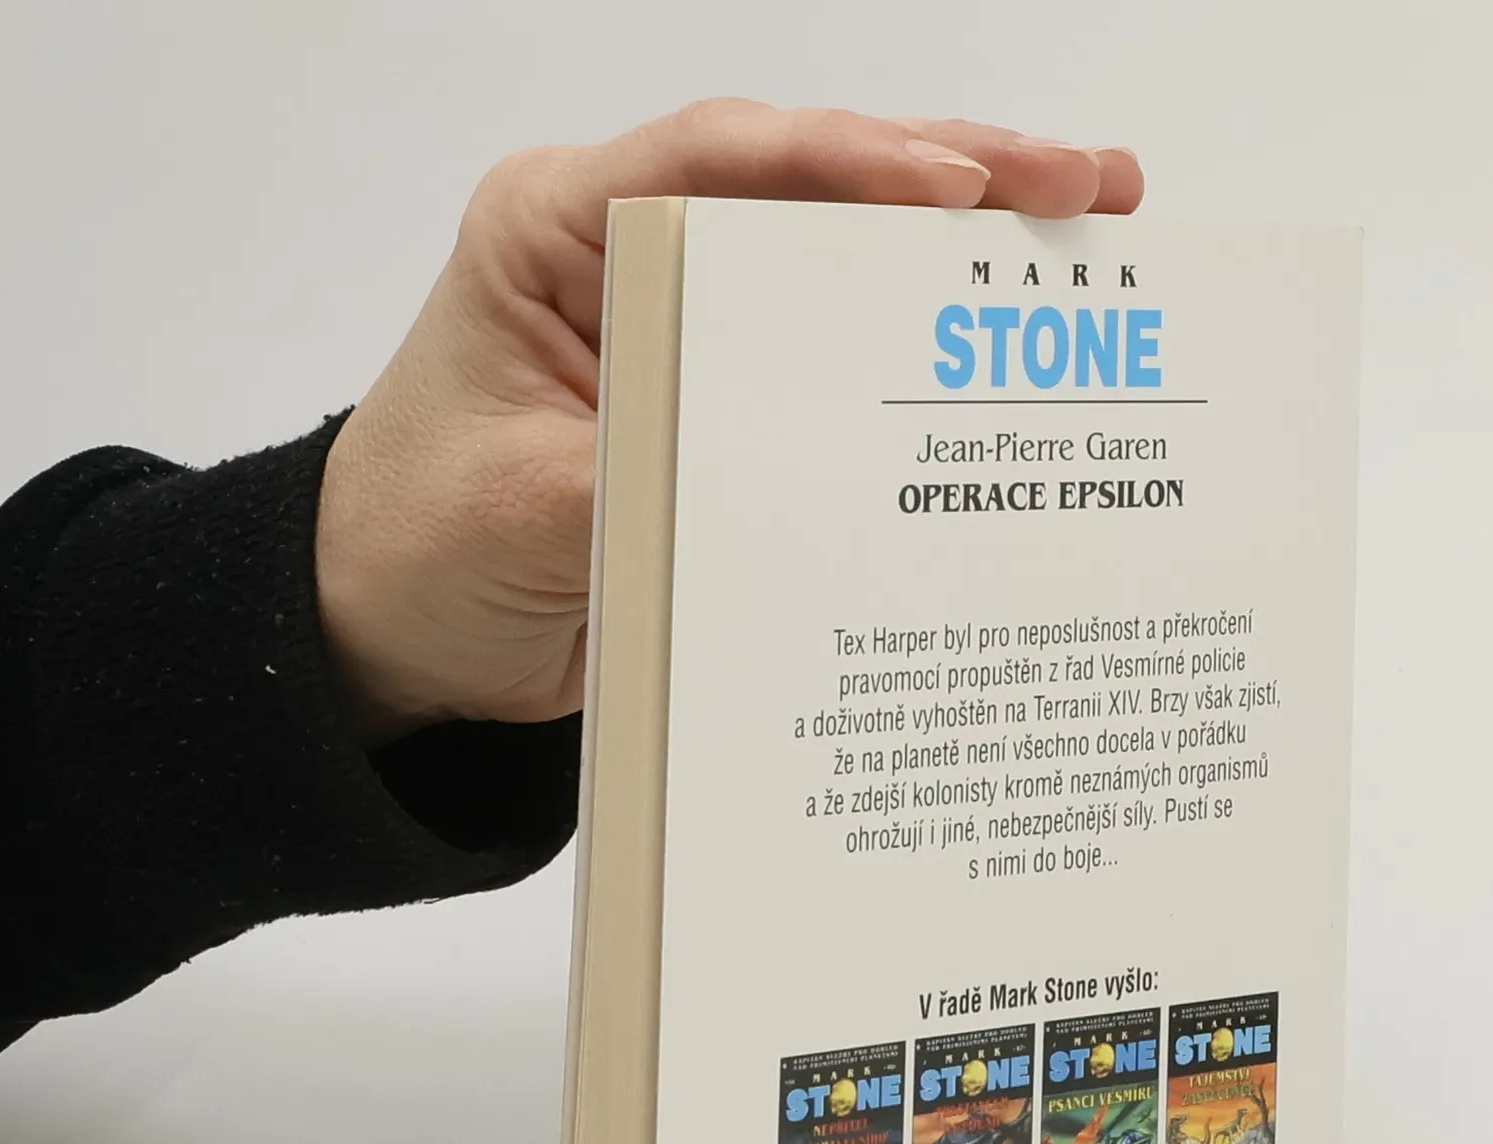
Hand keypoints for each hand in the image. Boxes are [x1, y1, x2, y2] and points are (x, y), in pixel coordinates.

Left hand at [314, 99, 1143, 743]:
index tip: (961, 188)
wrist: (398, 634)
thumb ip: (653, 468)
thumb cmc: (423, 549)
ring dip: (961, 256)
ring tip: (1094, 230)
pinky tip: (1009, 350)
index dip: (848, 163)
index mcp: (557, 232)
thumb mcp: (529, 511)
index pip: (717, 160)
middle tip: (1092, 186)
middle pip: (808, 188)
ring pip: (839, 260)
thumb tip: (797, 466)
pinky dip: (921, 355)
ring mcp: (687, 322)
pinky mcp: (722, 398)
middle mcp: (632, 254)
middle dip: (957, 179)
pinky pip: (835, 359)